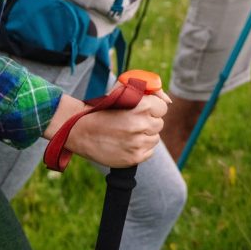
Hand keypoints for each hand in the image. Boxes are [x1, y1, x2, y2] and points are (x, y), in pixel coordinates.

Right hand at [44, 88, 170, 167]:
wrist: (81, 130)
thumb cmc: (105, 108)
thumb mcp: (124, 91)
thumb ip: (150, 92)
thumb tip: (169, 101)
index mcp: (141, 105)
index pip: (162, 107)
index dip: (153, 107)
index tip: (143, 109)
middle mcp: (141, 124)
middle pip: (159, 123)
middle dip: (149, 121)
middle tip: (132, 120)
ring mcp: (137, 143)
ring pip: (155, 138)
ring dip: (145, 134)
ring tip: (128, 132)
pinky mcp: (133, 158)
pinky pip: (149, 151)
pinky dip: (141, 147)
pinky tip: (127, 142)